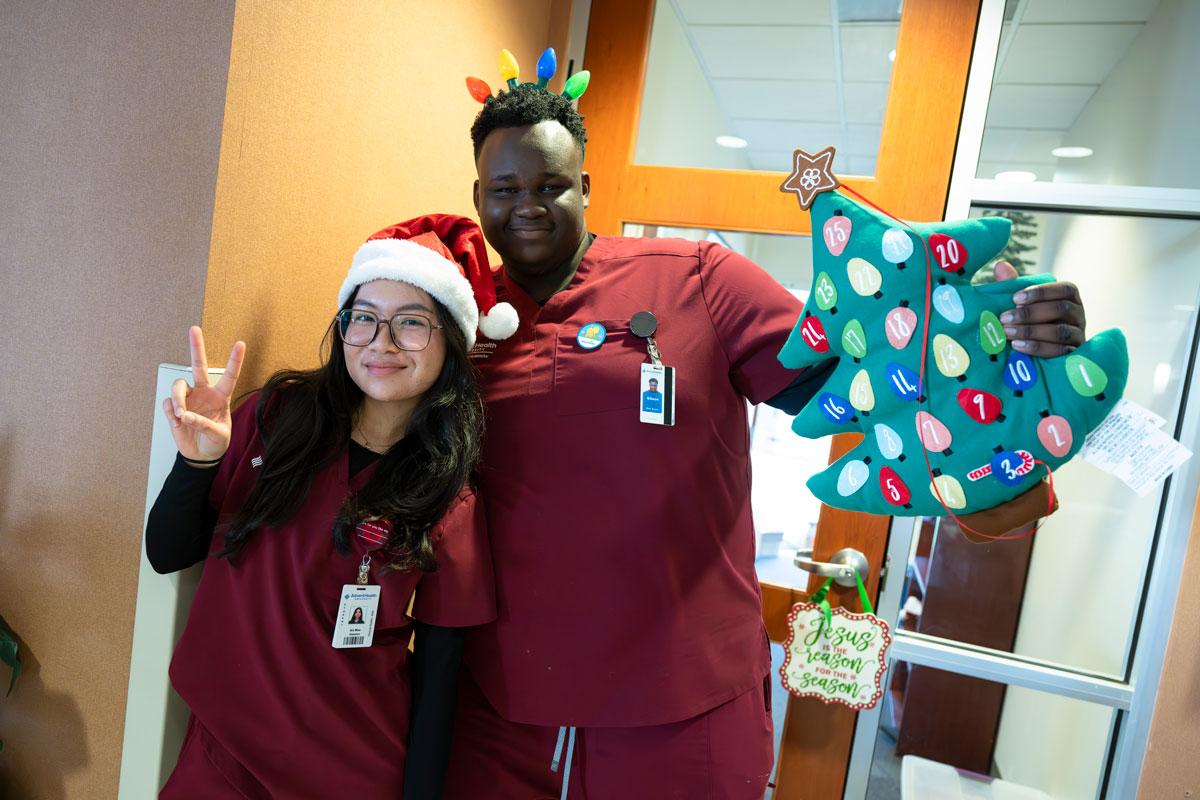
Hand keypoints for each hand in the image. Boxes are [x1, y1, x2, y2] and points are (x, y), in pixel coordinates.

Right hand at [162, 326, 245, 463]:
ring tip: (181, 415)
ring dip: (177, 399)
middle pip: (198, 366)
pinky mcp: (174, 408)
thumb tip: (185, 415)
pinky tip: (177, 424)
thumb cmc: (216, 442)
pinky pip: (167, 403)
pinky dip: (171, 413)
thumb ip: (205, 424)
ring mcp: (188, 399)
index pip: (229, 375)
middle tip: (194, 329)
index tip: (240, 343)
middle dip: (196, 347)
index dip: (234, 360)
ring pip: (178, 386)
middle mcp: (204, 392)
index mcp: (221, 396)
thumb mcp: (219, 435)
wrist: (202, 455)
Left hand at [993, 261, 1085, 356]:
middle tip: (1004, 318)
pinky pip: (1058, 352)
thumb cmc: (1029, 320)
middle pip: (1061, 309)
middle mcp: (1078, 314)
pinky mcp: (1073, 355)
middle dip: (1030, 314)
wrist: (1038, 353)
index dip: (1041, 292)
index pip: (1064, 289)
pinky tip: (1017, 346)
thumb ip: (1013, 284)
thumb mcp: (1021, 302)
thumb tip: (1000, 265)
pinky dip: (1036, 348)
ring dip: (1031, 331)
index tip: (1015, 298)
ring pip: (1060, 332)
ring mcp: (1078, 335)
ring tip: (1007, 333)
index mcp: (1070, 297)